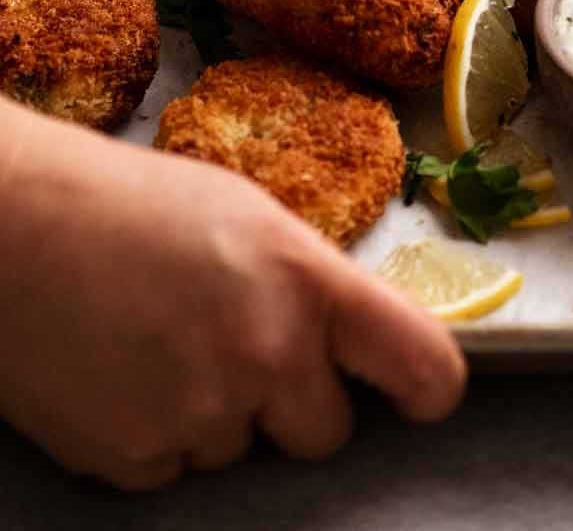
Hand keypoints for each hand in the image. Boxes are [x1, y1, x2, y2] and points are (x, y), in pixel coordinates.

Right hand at [0, 99, 465, 490]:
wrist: (14, 226)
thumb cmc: (133, 203)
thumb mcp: (247, 214)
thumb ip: (308, 280)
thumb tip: (345, 337)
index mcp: (305, 278)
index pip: (422, 362)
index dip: (430, 387)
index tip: (416, 394)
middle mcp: (266, 352)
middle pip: (326, 432)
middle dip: (294, 403)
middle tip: (238, 347)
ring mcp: (199, 413)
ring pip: (242, 450)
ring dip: (216, 413)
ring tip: (159, 341)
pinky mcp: (134, 457)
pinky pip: (176, 470)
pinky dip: (157, 435)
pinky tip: (123, 373)